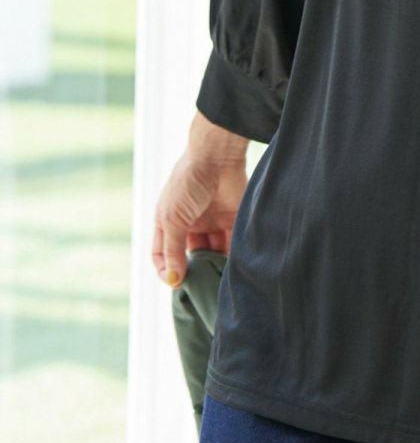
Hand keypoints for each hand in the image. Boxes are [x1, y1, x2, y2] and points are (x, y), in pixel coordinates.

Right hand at [151, 151, 246, 287]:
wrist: (217, 157)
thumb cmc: (188, 183)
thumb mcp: (173, 218)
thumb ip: (173, 249)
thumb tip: (173, 280)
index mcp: (169, 221)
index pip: (163, 253)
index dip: (167, 269)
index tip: (175, 283)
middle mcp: (190, 223)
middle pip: (190, 255)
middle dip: (194, 271)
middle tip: (200, 286)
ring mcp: (211, 221)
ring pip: (212, 252)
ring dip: (214, 266)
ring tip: (217, 279)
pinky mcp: (232, 219)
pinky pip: (231, 243)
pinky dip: (232, 257)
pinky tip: (233, 269)